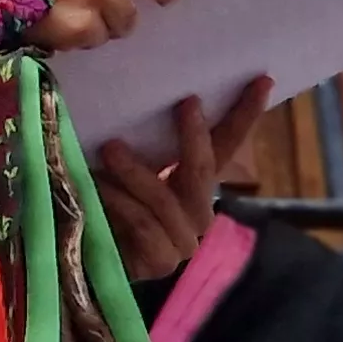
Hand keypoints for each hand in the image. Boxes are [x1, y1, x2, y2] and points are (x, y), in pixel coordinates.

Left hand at [93, 78, 275, 280]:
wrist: (81, 259)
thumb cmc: (100, 204)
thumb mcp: (118, 165)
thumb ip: (136, 142)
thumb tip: (137, 95)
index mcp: (192, 183)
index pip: (225, 145)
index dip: (243, 115)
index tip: (262, 80)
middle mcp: (196, 211)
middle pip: (204, 170)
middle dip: (196, 136)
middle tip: (186, 103)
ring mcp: (183, 239)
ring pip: (166, 199)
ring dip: (137, 172)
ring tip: (110, 148)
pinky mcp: (162, 261)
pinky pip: (145, 225)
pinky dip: (121, 203)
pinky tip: (99, 188)